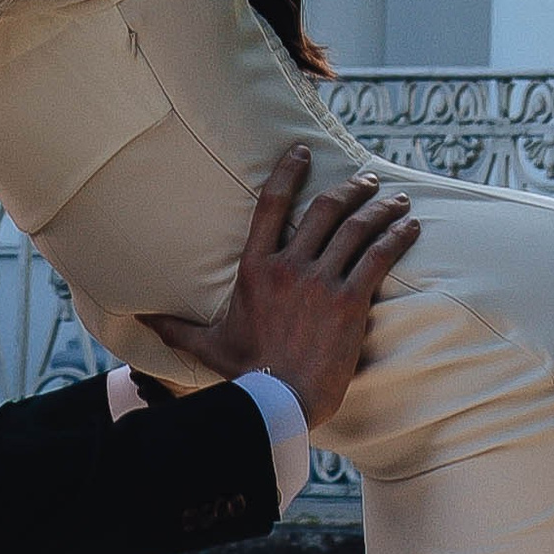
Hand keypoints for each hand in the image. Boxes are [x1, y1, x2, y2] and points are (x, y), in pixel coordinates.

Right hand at [141, 146, 415, 432]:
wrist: (280, 401)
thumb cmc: (246, 374)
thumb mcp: (207, 345)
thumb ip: (178, 327)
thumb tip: (143, 320)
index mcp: (255, 268)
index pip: (271, 204)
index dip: (288, 172)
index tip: (303, 152)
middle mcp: (288, 266)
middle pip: (324, 210)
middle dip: (350, 189)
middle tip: (366, 181)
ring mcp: (320, 282)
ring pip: (355, 229)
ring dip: (380, 209)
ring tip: (397, 201)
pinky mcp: (349, 302)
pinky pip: (377, 258)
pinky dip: (396, 238)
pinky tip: (410, 228)